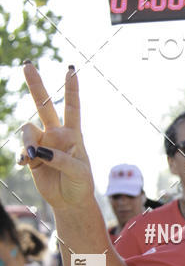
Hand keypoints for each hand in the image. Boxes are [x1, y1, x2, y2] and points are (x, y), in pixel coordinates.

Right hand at [20, 64, 94, 208]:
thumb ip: (61, 159)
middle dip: (36, 85)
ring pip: (28, 130)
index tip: (70, 70)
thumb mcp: (78, 172)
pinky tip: (25, 164)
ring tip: (33, 157)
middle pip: (44, 106)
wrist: (70, 201)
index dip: (71, 89)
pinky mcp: (32, 157)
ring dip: (28, 141)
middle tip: (27, 64)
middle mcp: (56, 134)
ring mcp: (43, 144)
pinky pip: (23, 149)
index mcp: (73, 134)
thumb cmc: (80, 184)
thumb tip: (39, 151)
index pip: (72, 108)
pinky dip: (23, 155)